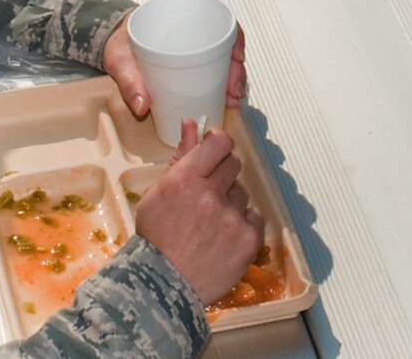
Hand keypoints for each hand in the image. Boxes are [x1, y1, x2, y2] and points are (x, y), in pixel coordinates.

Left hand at [102, 18, 247, 119]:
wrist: (110, 43)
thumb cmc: (119, 43)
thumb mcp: (121, 59)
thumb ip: (129, 81)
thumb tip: (142, 104)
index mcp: (178, 20)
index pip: (218, 21)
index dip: (234, 39)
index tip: (237, 59)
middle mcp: (190, 33)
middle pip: (225, 46)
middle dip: (235, 70)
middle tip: (233, 91)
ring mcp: (191, 49)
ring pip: (222, 60)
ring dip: (231, 80)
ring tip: (230, 98)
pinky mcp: (187, 64)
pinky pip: (211, 70)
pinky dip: (220, 83)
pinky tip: (222, 96)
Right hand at [131, 120, 265, 304]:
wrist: (163, 286)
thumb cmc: (157, 239)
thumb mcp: (159, 193)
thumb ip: (181, 157)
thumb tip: (191, 125)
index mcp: (185, 180)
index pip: (219, 143)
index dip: (218, 145)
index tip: (215, 152)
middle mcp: (210, 196)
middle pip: (233, 165)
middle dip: (222, 176)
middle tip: (206, 197)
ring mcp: (232, 218)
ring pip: (242, 193)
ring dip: (230, 203)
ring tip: (210, 225)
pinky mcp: (249, 238)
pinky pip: (254, 217)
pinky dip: (242, 225)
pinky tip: (223, 237)